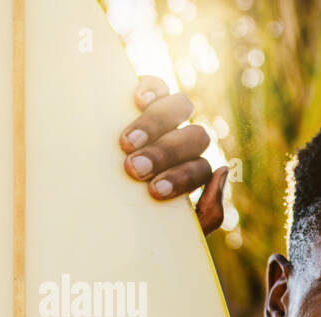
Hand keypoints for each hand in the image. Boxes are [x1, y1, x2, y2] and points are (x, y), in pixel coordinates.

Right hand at [119, 76, 228, 235]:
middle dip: (165, 154)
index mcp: (191, 172)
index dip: (181, 178)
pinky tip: (138, 99)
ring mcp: (166, 118)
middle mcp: (184, 142)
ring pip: (181, 107)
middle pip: (195, 138)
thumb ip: (209, 212)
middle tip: (134, 169)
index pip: (201, 170)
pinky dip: (151, 88)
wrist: (96, 209)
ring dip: (156, 124)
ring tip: (126, 143)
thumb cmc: (137, 218)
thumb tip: (224, 171)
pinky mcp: (144, 97)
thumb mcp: (174, 228)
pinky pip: (157, 84)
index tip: (153, 192)